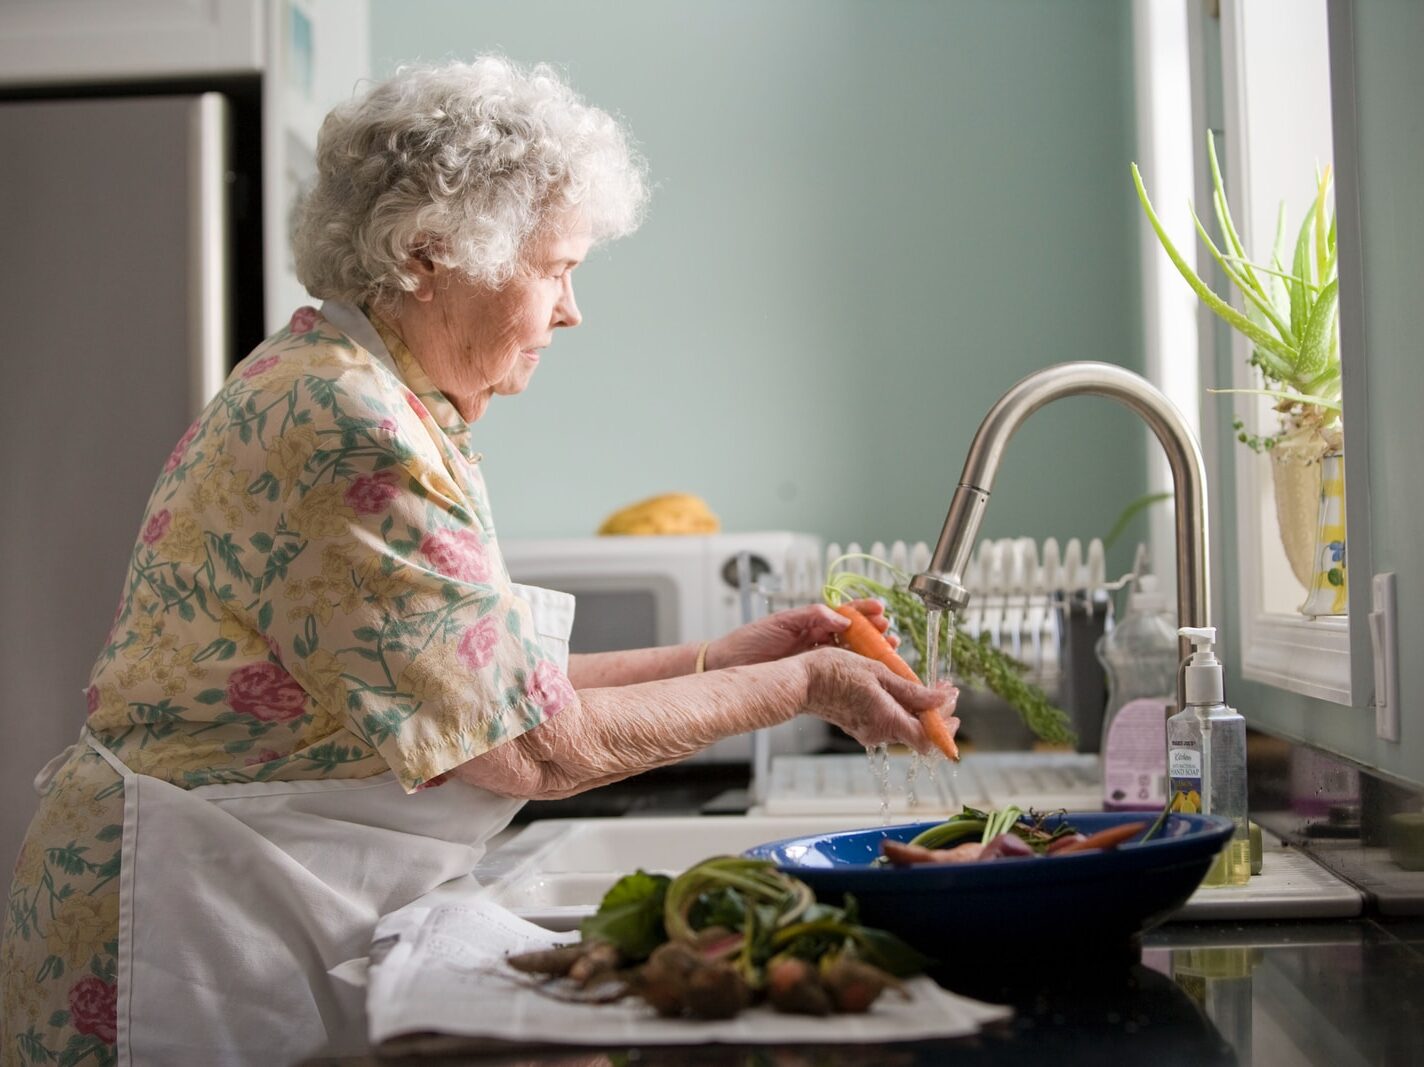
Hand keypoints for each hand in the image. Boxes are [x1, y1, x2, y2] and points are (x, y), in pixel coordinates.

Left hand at [706, 599, 896, 670]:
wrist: (728, 666)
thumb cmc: (749, 641)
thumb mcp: (781, 622)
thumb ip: (812, 617)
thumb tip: (841, 618)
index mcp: (810, 622)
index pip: (844, 613)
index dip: (864, 611)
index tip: (880, 610)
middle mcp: (817, 639)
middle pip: (854, 634)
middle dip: (875, 632)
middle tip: (889, 634)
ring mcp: (816, 659)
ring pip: (851, 654)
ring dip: (871, 651)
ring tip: (889, 649)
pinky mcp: (812, 677)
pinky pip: (839, 673)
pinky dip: (857, 672)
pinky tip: (870, 672)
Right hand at [799, 646, 959, 753]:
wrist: (801, 681)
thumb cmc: (834, 672)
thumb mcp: (878, 673)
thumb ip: (912, 691)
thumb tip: (941, 700)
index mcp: (887, 720)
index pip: (928, 739)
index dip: (946, 725)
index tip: (952, 701)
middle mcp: (879, 733)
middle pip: (919, 732)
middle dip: (936, 712)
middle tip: (943, 689)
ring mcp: (868, 731)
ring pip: (905, 726)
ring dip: (919, 708)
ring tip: (924, 685)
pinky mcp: (860, 726)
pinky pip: (889, 721)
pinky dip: (901, 708)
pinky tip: (900, 689)